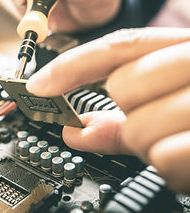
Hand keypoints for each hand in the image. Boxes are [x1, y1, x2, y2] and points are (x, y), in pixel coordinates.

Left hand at [26, 27, 189, 193]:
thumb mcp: (176, 98)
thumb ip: (123, 115)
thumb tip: (76, 128)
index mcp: (188, 46)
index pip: (116, 46)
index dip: (69, 66)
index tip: (37, 85)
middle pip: (122, 88)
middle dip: (130, 113)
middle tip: (159, 117)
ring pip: (139, 128)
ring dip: (151, 142)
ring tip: (182, 136)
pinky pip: (165, 160)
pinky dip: (173, 166)